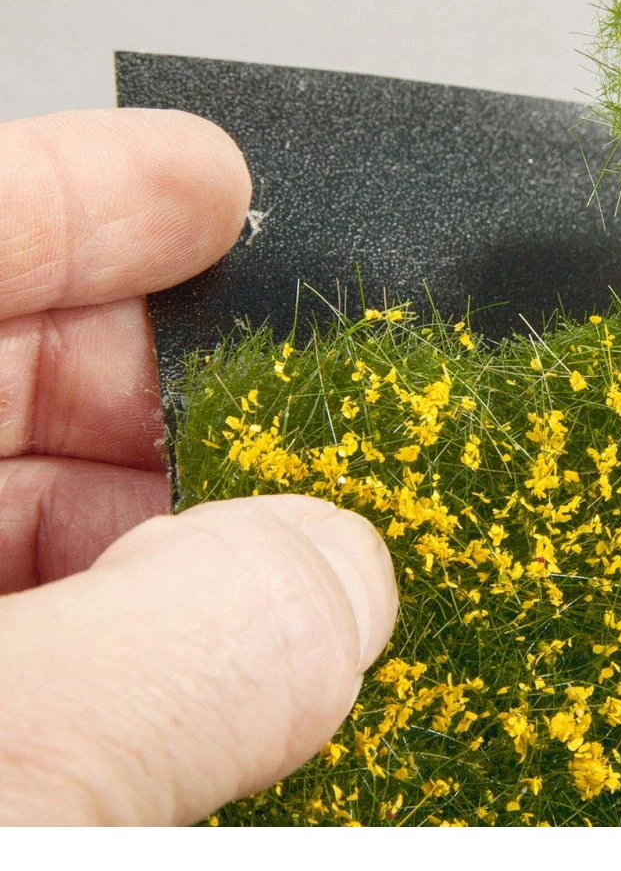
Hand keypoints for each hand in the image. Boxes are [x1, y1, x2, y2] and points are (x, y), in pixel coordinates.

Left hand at [0, 109, 396, 823]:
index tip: (217, 185)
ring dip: (166, 543)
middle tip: (305, 417)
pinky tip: (212, 685)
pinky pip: (36, 657)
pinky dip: (124, 658)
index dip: (92, 187)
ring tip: (292, 570)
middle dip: (164, 388)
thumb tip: (338, 576)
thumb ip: (175, 657)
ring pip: (14, 532)